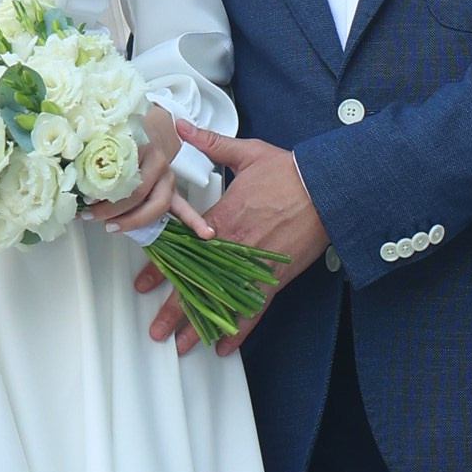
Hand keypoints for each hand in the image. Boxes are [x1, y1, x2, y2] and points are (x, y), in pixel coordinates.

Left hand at [87, 103, 218, 242]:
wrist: (153, 118)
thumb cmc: (126, 125)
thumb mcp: (102, 128)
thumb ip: (86, 146)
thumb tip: (66, 170)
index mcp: (138, 142)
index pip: (121, 172)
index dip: (101, 190)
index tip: (83, 200)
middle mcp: (155, 159)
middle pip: (137, 192)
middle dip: (112, 209)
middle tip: (90, 215)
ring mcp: (166, 173)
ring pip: (157, 203)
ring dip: (134, 219)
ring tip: (113, 228)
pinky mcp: (171, 184)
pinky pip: (183, 204)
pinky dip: (193, 219)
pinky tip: (204, 233)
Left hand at [130, 122, 327, 356]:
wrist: (328, 190)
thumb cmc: (290, 171)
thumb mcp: (248, 152)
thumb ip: (210, 143)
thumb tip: (180, 125)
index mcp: (223, 217)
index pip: (183, 248)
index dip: (161, 268)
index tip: (143, 284)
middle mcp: (234, 247)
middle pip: (198, 284)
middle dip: (174, 310)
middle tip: (156, 329)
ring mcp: (255, 266)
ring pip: (222, 302)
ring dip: (200, 326)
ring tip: (181, 346)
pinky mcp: (276, 278)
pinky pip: (253, 309)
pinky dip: (239, 329)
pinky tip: (223, 347)